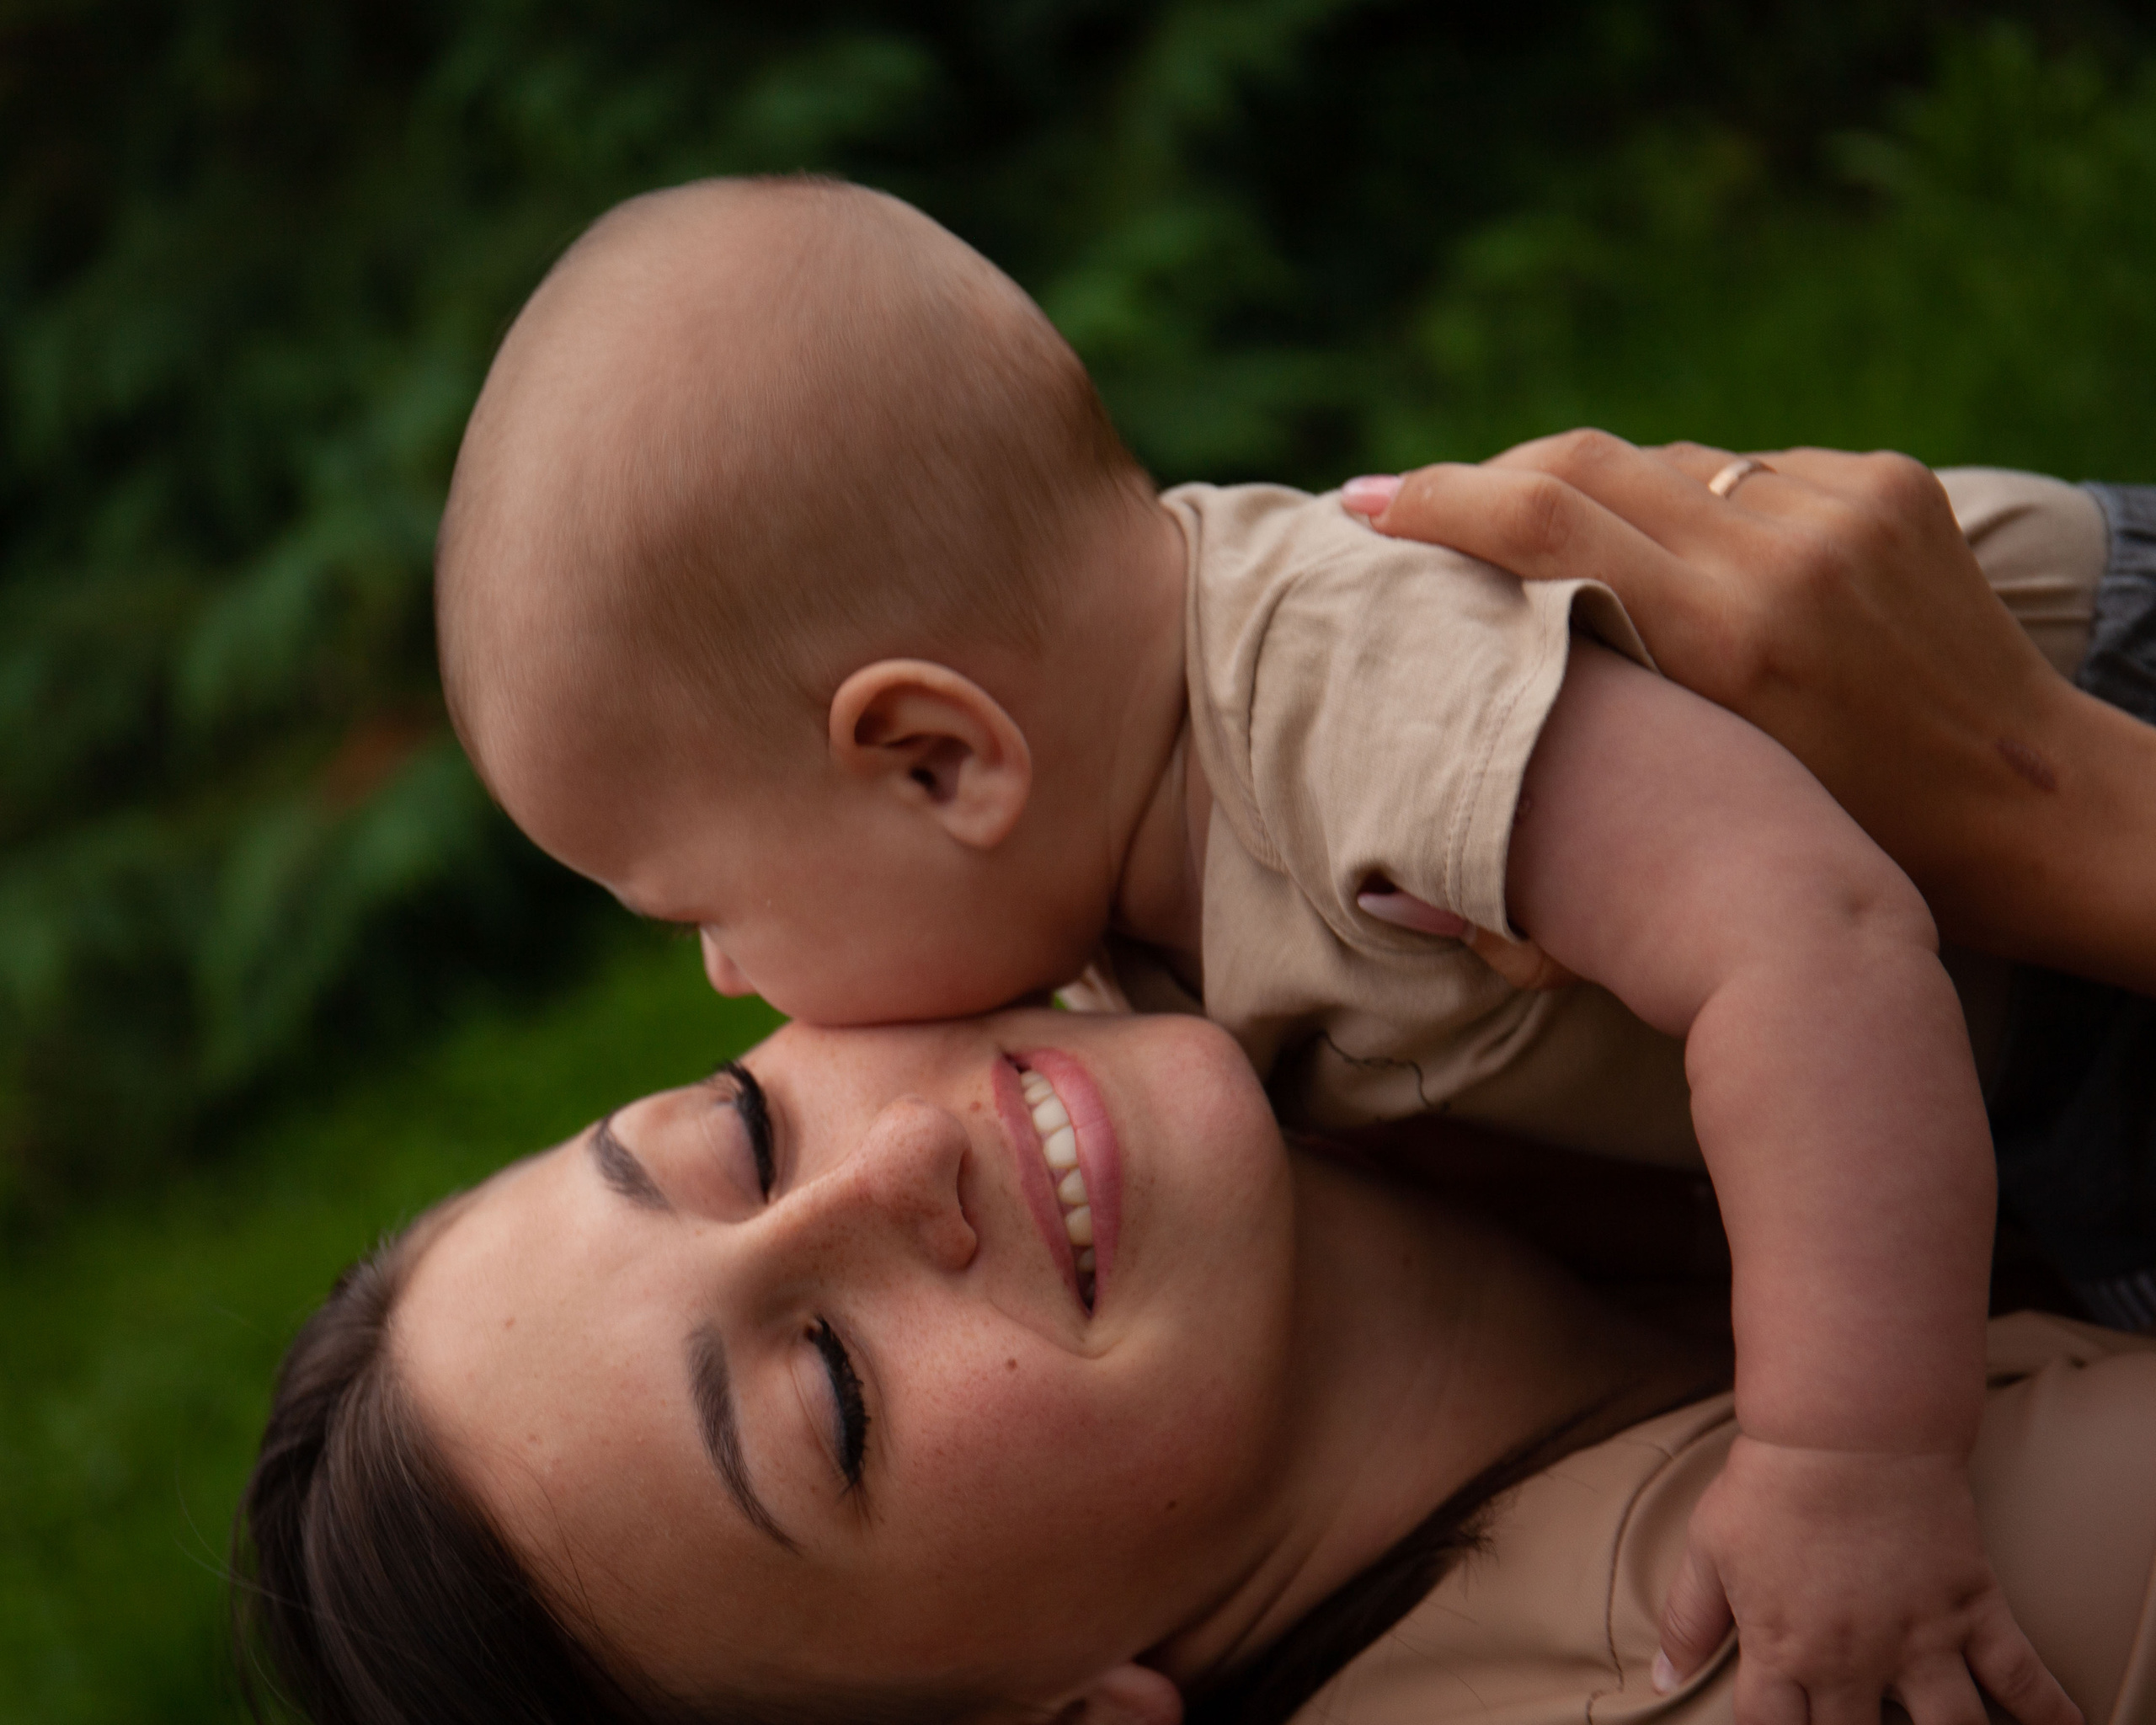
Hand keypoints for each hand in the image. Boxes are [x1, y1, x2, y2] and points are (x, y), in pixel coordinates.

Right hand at [1343, 434, 2155, 987]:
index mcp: (1727, 638)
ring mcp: (1841, 502)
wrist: (2027, 803)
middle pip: (1582, 460)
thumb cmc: (1849, 847)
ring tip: (1548, 552)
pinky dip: (1689, 510)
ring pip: (1658, 462)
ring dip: (1589, 497)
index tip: (1360, 509)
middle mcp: (1781, 548)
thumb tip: (1398, 885)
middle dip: (1484, 479)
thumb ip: (1557, 815)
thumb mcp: (1693, 827)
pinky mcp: (1885, 479)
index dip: (1433, 501)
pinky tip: (1687, 568)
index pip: (1541, 519)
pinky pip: (1737, 473)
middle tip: (1414, 510)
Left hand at [1661, 1438, 2078, 1724]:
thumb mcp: (1710, 1548)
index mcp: (1784, 1650)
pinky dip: (2050, 1715)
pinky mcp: (1974, 1609)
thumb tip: (1663, 1677)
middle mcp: (1854, 1660)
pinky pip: (2023, 1680)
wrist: (1846, 1429)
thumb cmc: (1770, 1483)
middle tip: (1860, 1722)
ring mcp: (1921, 1640)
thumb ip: (1689, 1620)